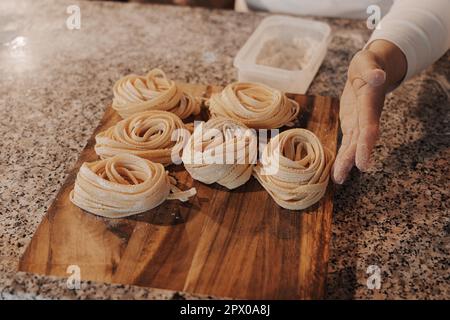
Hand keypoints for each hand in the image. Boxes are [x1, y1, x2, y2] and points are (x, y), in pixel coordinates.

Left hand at [332, 40, 406, 183]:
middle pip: (360, 141)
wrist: (370, 69)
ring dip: (346, 162)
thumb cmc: (368, 64)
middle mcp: (367, 117)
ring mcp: (359, 123)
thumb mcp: (368, 61)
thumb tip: (377, 76)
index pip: (368, 126)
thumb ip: (371, 70)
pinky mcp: (352, 124)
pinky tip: (336, 170)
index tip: (363, 163)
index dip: (365, 145)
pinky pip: (347, 142)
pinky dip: (342, 155)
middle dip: (351, 159)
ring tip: (338, 179)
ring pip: (353, 145)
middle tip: (342, 177)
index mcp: (370, 103)